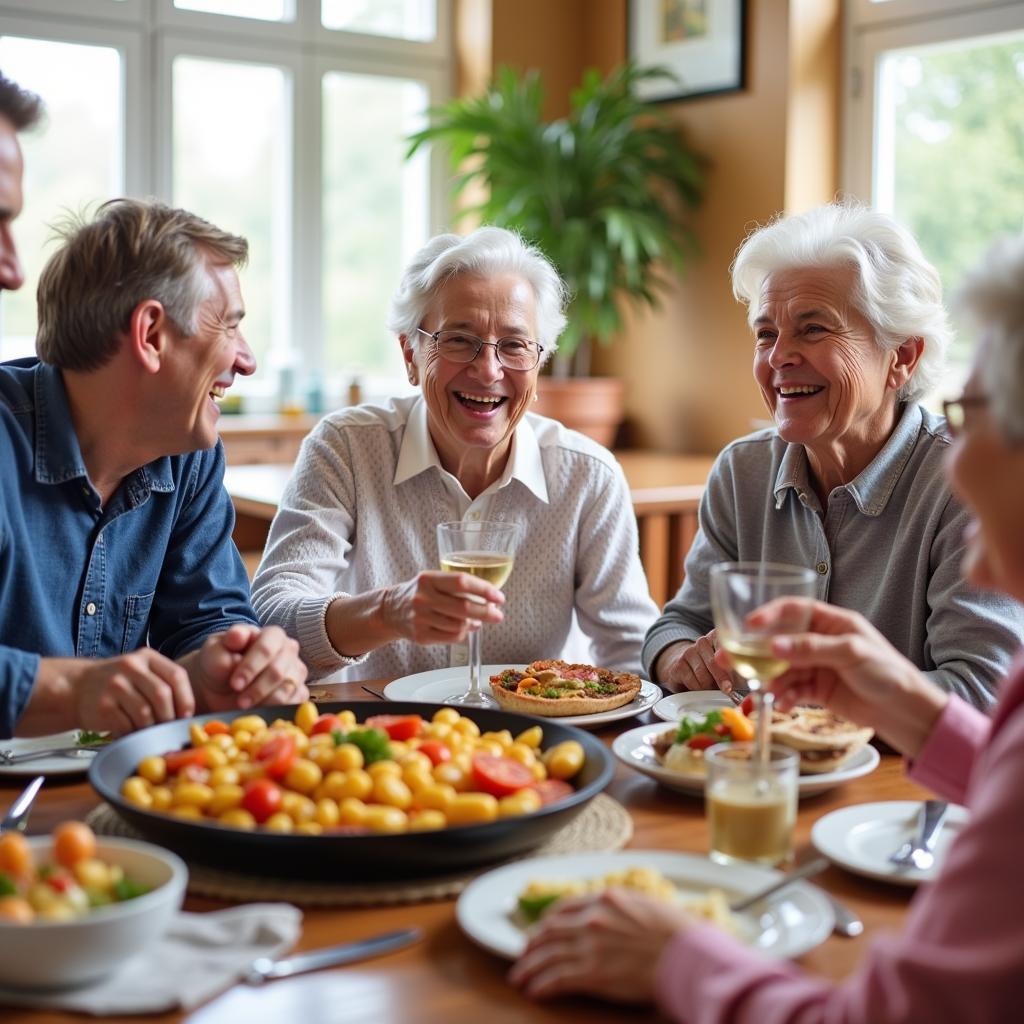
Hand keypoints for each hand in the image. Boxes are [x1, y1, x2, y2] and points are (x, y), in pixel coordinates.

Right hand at [73, 650, 194, 735]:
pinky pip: (127, 725)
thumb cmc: (119, 684)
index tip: (186, 716)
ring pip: (145, 712)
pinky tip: (132, 733)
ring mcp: (115, 684)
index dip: (186, 698)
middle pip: (162, 695)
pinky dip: (134, 733)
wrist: (77, 687)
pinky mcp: (103, 705)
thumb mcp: (142, 672)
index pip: (176, 675)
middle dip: (169, 716)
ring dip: (151, 727)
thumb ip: (163, 683)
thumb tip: (188, 714)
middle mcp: (131, 666)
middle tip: (168, 728)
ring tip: (149, 731)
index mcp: (147, 657)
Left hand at [188, 624, 308, 711]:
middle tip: (240, 701)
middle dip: (257, 689)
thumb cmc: (220, 665)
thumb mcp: (215, 651)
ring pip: (287, 689)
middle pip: (278, 672)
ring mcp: (296, 671)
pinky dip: (277, 709)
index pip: (267, 649)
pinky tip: (260, 709)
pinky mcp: (299, 692)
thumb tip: (238, 635)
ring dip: (265, 702)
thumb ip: (226, 644)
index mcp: (272, 635)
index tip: (235, 684)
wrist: (221, 689)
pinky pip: (295, 703)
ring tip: (246, 706)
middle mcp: (289, 651)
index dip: (251, 667)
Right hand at [382, 571, 504, 645]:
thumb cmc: (420, 593)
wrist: (390, 610)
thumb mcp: (434, 581)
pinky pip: (452, 637)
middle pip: (463, 607)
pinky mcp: (420, 636)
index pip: (462, 582)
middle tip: (498, 615)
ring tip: (475, 620)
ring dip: (473, 624)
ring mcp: (420, 618)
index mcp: (428, 579)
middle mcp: (423, 598)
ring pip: (460, 625)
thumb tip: (490, 602)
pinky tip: (463, 628)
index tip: (499, 597)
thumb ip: (459, 588)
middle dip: (486, 612)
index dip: (484, 589)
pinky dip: (463, 633)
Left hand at [508, 888, 692, 1003]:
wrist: (686, 953)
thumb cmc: (675, 930)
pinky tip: (534, 991)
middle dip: (532, 944)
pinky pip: (558, 978)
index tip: (541, 930)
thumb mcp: (644, 904)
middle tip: (523, 955)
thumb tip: (612, 915)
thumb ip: (620, 908)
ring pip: (548, 955)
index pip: (564, 907)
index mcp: (604, 898)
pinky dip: (542, 985)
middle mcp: (592, 919)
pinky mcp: (593, 973)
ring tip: (518, 978)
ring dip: (529, 967)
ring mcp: (590, 945)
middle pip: (550, 931)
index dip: (548, 920)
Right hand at [654, 630, 735, 693]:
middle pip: (714, 663)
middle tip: (727, 690)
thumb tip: (751, 679)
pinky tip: (700, 688)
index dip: (730, 661)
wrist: (685, 667)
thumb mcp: (727, 666)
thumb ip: (739, 670)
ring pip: (703, 675)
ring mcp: (688, 652)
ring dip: (709, 687)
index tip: (735, 674)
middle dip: (722, 679)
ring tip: (712, 688)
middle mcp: (702, 642)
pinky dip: (698, 689)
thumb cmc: (712, 669)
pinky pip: (691, 681)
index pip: (725, 646)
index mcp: (717, 637)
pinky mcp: (678, 664)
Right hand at [721, 598, 946, 757]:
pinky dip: (783, 696)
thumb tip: (773, 646)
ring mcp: (817, 666)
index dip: (769, 614)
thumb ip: (811, 649)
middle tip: (729, 659)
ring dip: (768, 679)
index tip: (747, 624)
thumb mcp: (850, 654)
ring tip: (760, 691)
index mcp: (832, 623)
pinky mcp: (817, 690)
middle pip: (779, 641)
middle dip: (754, 651)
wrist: (907, 713)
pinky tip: (782, 704)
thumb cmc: (889, 673)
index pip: (794, 610)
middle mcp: (821, 641)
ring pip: (782, 668)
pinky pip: (791, 689)